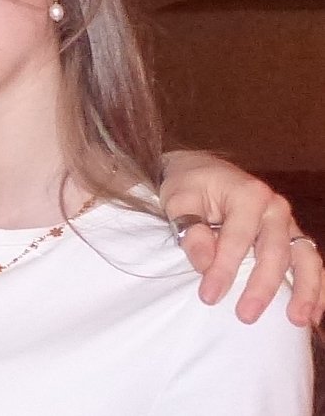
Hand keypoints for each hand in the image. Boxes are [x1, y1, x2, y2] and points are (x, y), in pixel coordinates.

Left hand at [160, 150, 322, 326]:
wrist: (202, 170)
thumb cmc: (190, 185)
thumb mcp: (179, 200)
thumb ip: (191, 229)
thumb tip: (204, 265)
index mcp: (248, 193)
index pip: (237, 238)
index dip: (224, 269)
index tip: (209, 296)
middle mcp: (274, 206)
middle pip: (274, 251)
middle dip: (261, 287)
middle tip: (245, 316)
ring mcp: (286, 221)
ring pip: (304, 258)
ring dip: (304, 291)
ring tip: (296, 320)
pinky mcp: (291, 235)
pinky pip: (310, 261)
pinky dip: (316, 287)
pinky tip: (313, 313)